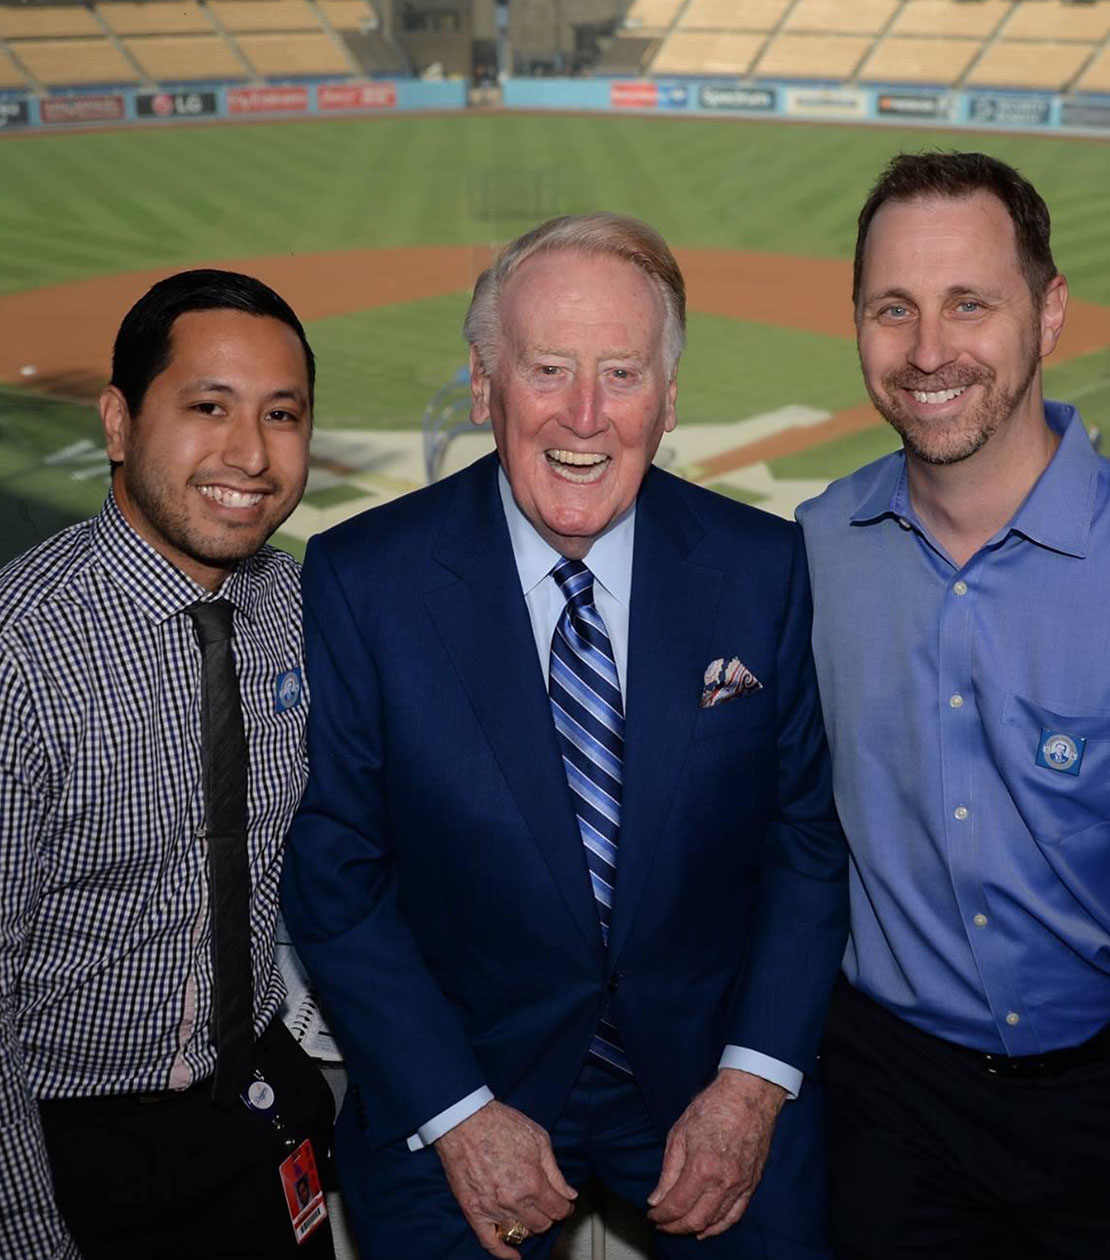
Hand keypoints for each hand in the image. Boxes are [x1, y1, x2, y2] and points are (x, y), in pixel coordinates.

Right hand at [435, 1100, 576, 1257]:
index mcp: (533, 1182)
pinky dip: (503, 1253)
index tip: (564, 1203)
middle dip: (548, 1215)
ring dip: (528, 1227)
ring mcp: (493, 1209)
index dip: (565, 1207)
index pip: (558, 1210)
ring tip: (529, 1215)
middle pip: (541, 1224)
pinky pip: (489, 1241)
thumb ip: (555, 1171)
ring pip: (520, 1233)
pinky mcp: (473, 1211)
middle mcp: (514, 1200)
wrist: (465, 1120)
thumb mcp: (539, 1138)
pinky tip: (513, 1254)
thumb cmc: (500, 1123)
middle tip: (547, 1205)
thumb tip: (568, 1193)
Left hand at [647, 1068, 785, 1239]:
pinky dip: (719, 1226)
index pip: (677, 1205)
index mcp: (702, 1167)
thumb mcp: (679, 1133)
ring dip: (694, 1228)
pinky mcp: (751, 1183)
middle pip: (695, 1219)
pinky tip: (707, 1228)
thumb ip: (668, 1171)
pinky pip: (735, 1214)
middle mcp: (723, 1182)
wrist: (748, 1096)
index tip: (652, 1216)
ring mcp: (740, 1185)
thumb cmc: (713, 1107)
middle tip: (662, 1224)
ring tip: (679, 1227)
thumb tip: (657, 1199)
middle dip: (675, 1226)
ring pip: (715, 1221)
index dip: (661, 1216)